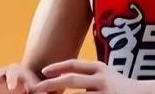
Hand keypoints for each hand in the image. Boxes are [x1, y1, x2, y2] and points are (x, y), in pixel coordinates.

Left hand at [28, 59, 154, 93]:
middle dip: (50, 85)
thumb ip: (88, 75)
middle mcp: (101, 79)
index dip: (57, 67)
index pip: (74, 65)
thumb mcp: (105, 75)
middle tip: (34, 89)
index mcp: (99, 68)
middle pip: (70, 80)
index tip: (43, 72)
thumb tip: (64, 75)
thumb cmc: (119, 87)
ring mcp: (104, 93)